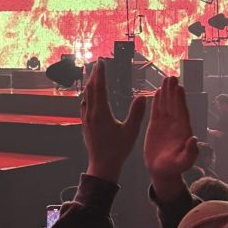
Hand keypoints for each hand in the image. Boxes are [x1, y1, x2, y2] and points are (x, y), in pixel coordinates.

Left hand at [81, 60, 145, 182]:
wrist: (102, 165)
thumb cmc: (117, 150)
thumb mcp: (131, 131)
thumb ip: (137, 113)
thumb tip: (143, 97)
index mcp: (101, 113)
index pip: (99, 87)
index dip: (100, 73)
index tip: (101, 62)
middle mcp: (91, 113)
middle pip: (90, 89)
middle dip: (94, 75)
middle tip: (97, 64)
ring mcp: (86, 118)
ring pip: (86, 96)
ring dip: (90, 84)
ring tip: (93, 75)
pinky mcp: (85, 124)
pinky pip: (84, 104)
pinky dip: (87, 95)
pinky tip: (89, 95)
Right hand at [144, 76, 197, 198]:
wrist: (162, 172)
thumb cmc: (174, 169)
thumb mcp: (183, 163)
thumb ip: (190, 153)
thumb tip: (194, 139)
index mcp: (183, 131)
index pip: (182, 112)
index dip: (180, 100)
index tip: (179, 87)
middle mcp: (176, 125)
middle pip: (174, 104)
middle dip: (173, 91)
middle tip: (172, 77)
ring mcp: (166, 124)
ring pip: (166, 105)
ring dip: (166, 92)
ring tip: (165, 79)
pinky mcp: (156, 126)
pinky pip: (157, 110)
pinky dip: (157, 101)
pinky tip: (157, 91)